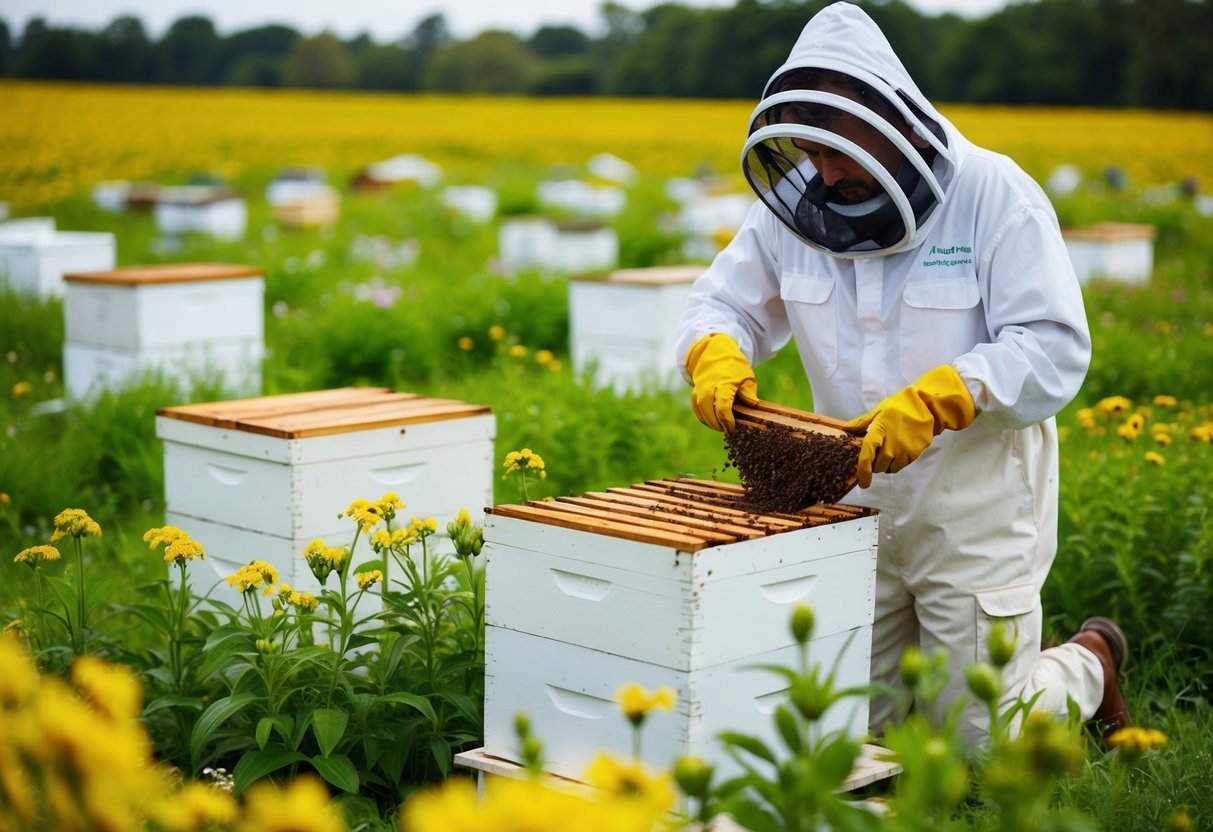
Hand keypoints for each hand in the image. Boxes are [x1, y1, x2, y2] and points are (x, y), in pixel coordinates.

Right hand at [685, 333, 758, 432]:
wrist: (716, 353)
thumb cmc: (734, 367)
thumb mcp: (747, 377)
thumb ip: (749, 392)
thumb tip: (753, 405)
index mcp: (724, 383)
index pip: (722, 406)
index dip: (727, 420)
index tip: (732, 428)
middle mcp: (709, 386)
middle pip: (708, 409)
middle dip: (716, 423)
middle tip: (726, 430)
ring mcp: (700, 389)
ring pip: (700, 409)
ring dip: (709, 421)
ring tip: (719, 427)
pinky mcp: (695, 391)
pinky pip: (695, 407)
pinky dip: (702, 416)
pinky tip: (711, 421)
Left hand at [844, 365, 975, 486]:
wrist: (926, 406)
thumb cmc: (900, 406)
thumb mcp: (879, 410)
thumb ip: (862, 421)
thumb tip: (846, 429)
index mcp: (879, 430)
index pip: (867, 454)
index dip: (863, 471)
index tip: (863, 482)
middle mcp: (891, 443)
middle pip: (879, 466)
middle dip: (875, 465)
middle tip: (877, 455)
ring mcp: (904, 449)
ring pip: (891, 468)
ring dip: (887, 465)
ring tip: (889, 452)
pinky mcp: (915, 452)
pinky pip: (903, 465)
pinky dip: (898, 462)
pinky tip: (900, 451)